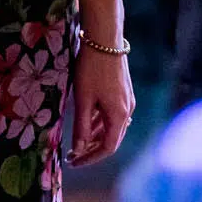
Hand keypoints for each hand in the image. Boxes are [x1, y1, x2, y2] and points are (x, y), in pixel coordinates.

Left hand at [68, 47, 134, 165]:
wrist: (105, 39)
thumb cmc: (91, 69)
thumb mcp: (83, 100)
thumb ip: (81, 127)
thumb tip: (79, 149)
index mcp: (119, 116)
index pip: (107, 148)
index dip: (90, 158)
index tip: (74, 162)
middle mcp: (127, 111)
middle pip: (111, 139)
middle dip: (92, 149)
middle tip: (73, 154)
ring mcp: (127, 100)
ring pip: (111, 126)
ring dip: (95, 135)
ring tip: (77, 140)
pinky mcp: (123, 91)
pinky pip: (112, 114)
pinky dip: (100, 122)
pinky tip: (87, 120)